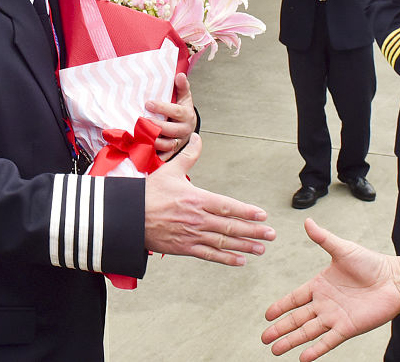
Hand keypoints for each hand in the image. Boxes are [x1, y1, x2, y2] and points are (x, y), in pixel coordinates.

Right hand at [145, 134, 274, 265]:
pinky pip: (209, 255)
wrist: (128, 216)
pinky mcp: (184, 248)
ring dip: (245, 246)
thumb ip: (189, 156)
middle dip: (253, 230)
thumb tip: (198, 137)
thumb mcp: (170, 170)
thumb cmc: (149, 193)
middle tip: (271, 234)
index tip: (263, 215)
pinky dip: (226, 259)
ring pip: (223, 242)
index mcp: (196, 198)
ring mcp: (191, 235)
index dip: (247, 212)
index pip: (228, 206)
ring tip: (261, 248)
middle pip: (231, 226)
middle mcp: (197, 218)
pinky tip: (240, 260)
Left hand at [146, 72, 196, 159]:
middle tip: (142, 121)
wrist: (187, 127)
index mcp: (188, 116)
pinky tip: (144, 152)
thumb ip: (182, 87)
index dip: (162, 108)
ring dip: (154, 142)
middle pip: (171, 130)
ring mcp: (178, 143)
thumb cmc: (182, 110)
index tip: (148, 103)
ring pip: (168, 145)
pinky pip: (164, 157)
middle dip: (156, 126)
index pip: (176, 112)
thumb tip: (180, 75)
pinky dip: (155, 156)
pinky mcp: (172, 152)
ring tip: (141, 136)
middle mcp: (185, 131)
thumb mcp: (184, 97)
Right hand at [262, 219, 399, 359]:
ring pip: (307, 332)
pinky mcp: (347, 328)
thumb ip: (323, 239)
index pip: (294, 299)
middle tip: (264, 339)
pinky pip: (328, 341)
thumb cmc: (371, 263)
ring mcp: (335, 317)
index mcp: (320, 286)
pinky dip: (315, 350)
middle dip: (280, 329)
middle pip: (296, 318)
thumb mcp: (343, 249)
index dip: (280, 307)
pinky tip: (302, 358)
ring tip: (275, 350)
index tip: (267, 315)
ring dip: (291, 341)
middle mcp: (324, 304)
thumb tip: (307, 221)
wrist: (395, 280)